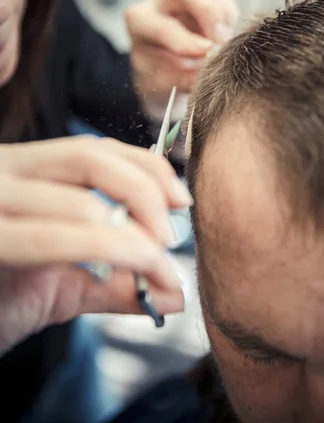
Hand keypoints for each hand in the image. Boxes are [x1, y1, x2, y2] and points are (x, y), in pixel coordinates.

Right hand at [0, 136, 190, 355]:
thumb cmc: (1, 297)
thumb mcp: (63, 288)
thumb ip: (117, 284)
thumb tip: (174, 294)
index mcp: (27, 173)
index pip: (96, 150)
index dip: (146, 167)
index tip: (183, 199)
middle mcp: (4, 173)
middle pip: (88, 156)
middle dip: (143, 188)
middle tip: (171, 232)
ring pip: (72, 197)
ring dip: (130, 234)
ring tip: (156, 262)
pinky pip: (47, 238)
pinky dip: (101, 250)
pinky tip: (129, 266)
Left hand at [125, 0, 238, 98]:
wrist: (164, 72)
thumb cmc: (159, 77)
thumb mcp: (163, 84)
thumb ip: (183, 76)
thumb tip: (208, 65)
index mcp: (139, 21)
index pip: (162, 25)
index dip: (185, 40)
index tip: (204, 53)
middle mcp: (159, 1)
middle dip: (207, 12)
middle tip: (219, 41)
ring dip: (222, 13)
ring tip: (224, 40)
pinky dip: (229, 14)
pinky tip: (226, 35)